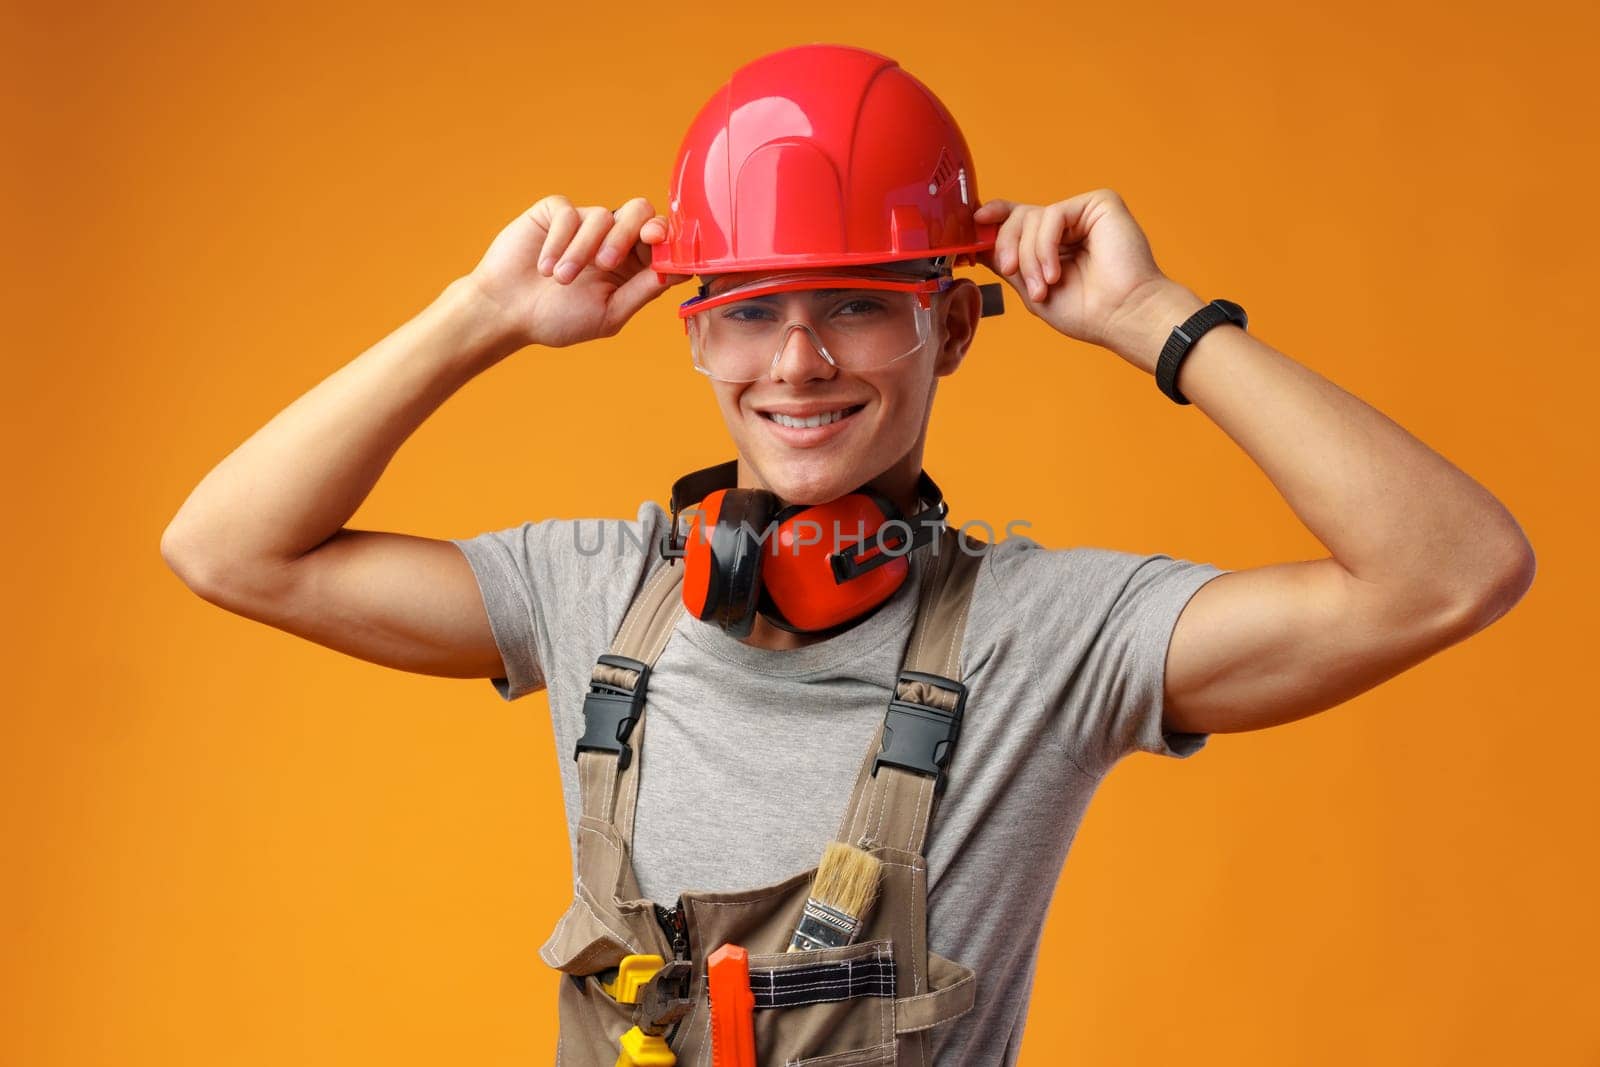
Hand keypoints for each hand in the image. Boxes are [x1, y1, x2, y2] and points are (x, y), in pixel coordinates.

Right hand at [465, 195, 691, 349]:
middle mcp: (612, 239)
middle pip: (640, 213)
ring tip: (561, 279)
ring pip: (602, 216)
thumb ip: (643, 290)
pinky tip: (544, 266)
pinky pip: (569, 213)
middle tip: (606, 262)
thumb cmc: (557, 319)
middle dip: (627, 235)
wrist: (506, 312)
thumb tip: (678, 271)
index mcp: (632, 266)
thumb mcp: (608, 313)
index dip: (666, 237)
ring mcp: (584, 224)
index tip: (659, 243)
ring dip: (582, 251)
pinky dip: (559, 241)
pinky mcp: (556, 213)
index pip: (661, 240)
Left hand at [975, 189, 1197, 360]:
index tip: (975, 222)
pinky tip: (1055, 272)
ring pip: (1031, 217)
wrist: (1122, 316)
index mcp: (1054, 243)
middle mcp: (1068, 225)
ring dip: (1029, 257)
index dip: (994, 218)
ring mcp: (1083, 213)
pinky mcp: (1099, 203)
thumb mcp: (1031, 288)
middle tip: (1010, 272)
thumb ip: (1007, 262)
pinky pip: (1052, 214)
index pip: (1017, 220)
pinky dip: (1045, 245)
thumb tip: (977, 242)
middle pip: (1018, 217)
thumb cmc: (1087, 311)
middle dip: (1008, 247)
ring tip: (1044, 287)